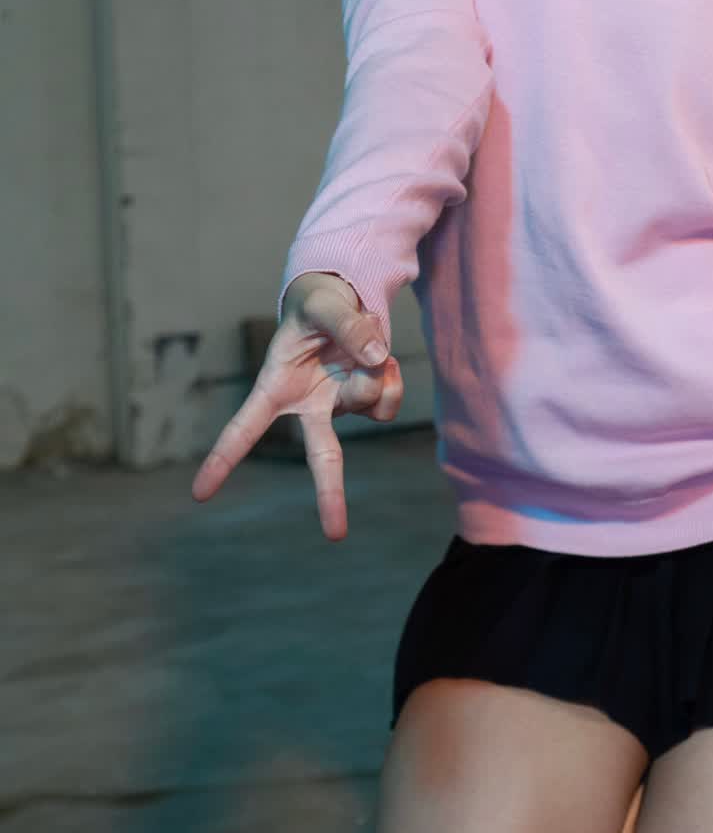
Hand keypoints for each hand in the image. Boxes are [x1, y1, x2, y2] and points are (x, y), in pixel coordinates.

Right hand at [190, 272, 403, 539]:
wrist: (342, 297)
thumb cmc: (317, 303)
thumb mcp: (324, 305)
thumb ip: (348, 327)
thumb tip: (376, 358)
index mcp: (277, 387)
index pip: (245, 427)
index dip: (223, 459)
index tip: (200, 493)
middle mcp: (307, 405)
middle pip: (322, 456)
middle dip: (330, 494)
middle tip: (335, 535)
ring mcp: (339, 405)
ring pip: (367, 403)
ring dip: (372, 373)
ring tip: (364, 339)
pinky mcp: (366, 399)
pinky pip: (387, 401)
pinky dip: (391, 377)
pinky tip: (381, 355)